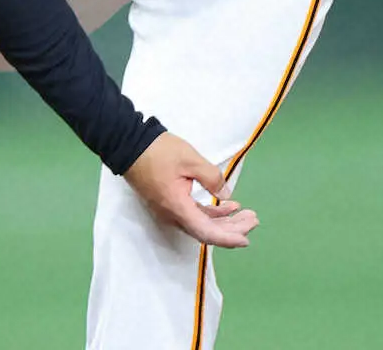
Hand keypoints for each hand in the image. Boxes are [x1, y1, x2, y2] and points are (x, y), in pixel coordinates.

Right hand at [124, 131, 258, 248]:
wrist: (129, 145)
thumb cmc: (159, 151)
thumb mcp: (190, 160)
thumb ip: (211, 177)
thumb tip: (226, 193)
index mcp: (177, 208)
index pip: (206, 232)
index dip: (228, 237)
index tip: (246, 238)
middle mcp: (173, 216)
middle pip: (206, 231)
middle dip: (232, 229)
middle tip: (253, 221)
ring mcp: (170, 210)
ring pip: (201, 223)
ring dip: (224, 220)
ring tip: (245, 213)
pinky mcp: (169, 202)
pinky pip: (194, 214)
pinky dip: (212, 212)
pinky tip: (227, 204)